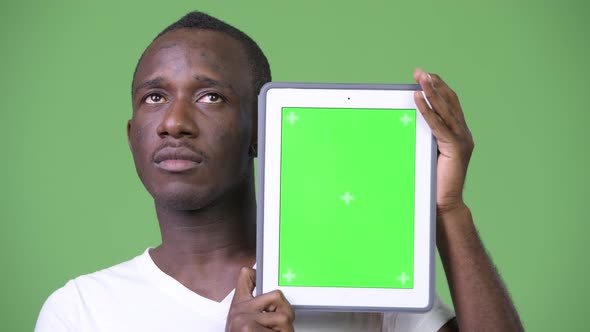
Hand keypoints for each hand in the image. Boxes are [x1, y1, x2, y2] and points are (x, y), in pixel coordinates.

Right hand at [225, 267, 294, 331]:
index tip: (261, 272)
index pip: (246, 276)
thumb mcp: (245, 322)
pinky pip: (279, 330)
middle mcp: (239, 310)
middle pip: (278, 296)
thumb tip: (271, 296)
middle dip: (286, 314)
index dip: (258, 272)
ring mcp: (243, 318)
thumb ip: (255, 308)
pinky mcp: (247, 328)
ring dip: (286, 330)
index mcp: (239, 306)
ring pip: (284, 316)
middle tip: (281, 327)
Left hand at [413, 68, 473, 214]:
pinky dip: (427, 110)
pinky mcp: (455, 147)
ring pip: (445, 109)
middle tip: (420, 71)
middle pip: (449, 101)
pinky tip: (418, 98)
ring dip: (431, 91)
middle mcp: (464, 133)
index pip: (450, 104)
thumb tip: (409, 119)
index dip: (439, 88)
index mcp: (459, 134)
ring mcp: (461, 140)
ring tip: (420, 77)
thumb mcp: (430, 152)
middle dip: (434, 84)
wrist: (444, 203)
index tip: (425, 76)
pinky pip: (438, 124)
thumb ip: (426, 136)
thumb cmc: (434, 181)